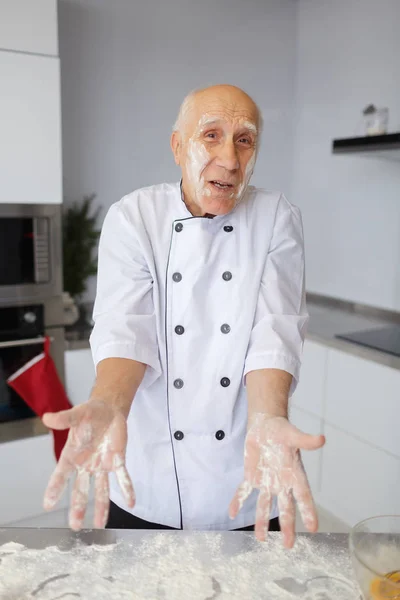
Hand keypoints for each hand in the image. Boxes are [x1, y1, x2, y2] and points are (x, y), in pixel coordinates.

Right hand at [42, 400, 133, 530]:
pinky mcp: (117, 461)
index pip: (61, 475)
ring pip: (101, 490)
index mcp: (72, 455)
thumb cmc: (89, 414)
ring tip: (100, 524)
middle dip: (78, 508)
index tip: (47, 505)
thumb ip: (64, 419)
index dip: (54, 489)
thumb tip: (47, 418)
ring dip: (101, 507)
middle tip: (75, 526)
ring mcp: (101, 466)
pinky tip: (131, 502)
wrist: (108, 410)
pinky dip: (127, 489)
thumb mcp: (77, 414)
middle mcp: (85, 465)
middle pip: (80, 490)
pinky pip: (122, 477)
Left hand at [229, 414, 324, 547]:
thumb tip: (322, 438)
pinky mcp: (251, 476)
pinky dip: (238, 501)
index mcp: (294, 474)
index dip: (308, 511)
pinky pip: (244, 491)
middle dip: (287, 526)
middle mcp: (281, 482)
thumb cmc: (282, 430)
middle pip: (285, 507)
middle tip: (289, 545)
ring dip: (261, 521)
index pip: (304, 495)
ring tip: (261, 538)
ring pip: (264, 505)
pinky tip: (232, 513)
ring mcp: (266, 482)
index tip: (314, 527)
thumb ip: (305, 440)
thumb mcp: (293, 434)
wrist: (265, 425)